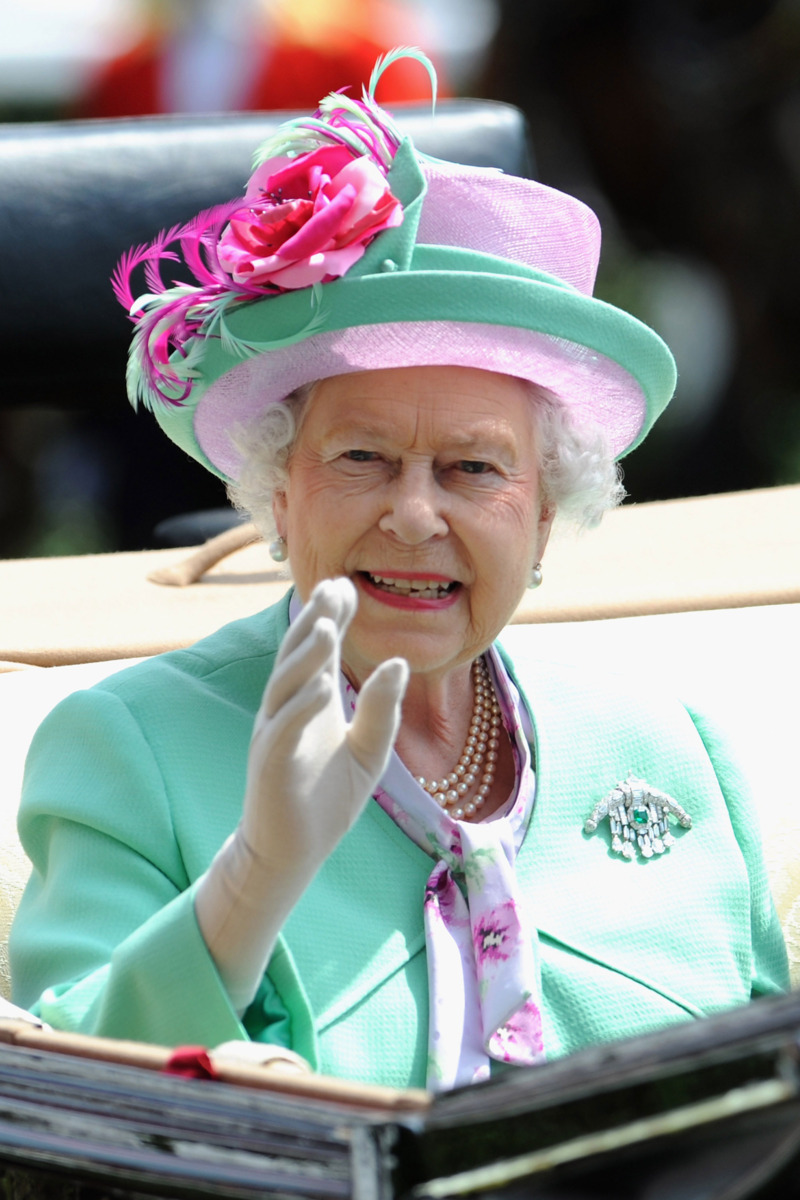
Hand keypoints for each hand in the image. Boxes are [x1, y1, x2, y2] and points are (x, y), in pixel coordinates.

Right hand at [194, 578, 407, 1011]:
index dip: (331, 617)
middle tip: (335, 589)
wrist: (292, 852)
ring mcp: (274, 733)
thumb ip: (381, 710)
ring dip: (306, 656)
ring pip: (286, 684)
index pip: (319, 648)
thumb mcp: (369, 751)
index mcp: (309, 700)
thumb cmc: (326, 799)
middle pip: (297, 654)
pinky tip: (321, 687)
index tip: (348, 585)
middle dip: (315, 620)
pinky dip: (301, 706)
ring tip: (327, 628)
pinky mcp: (269, 763)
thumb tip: (399, 663)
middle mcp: (286, 707)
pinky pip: (282, 728)